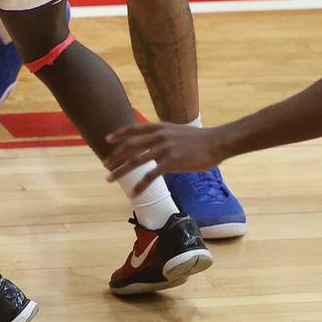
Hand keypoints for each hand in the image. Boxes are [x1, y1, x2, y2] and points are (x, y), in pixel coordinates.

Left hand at [103, 122, 230, 193]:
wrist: (216, 142)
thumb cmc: (199, 139)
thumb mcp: (176, 131)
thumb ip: (163, 135)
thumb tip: (152, 143)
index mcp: (159, 127)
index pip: (133, 129)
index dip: (119, 134)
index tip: (107, 139)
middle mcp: (158, 136)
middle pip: (129, 146)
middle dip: (115, 156)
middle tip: (105, 165)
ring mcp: (164, 149)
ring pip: (135, 161)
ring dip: (120, 171)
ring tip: (109, 179)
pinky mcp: (171, 162)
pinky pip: (151, 176)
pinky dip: (140, 186)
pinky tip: (133, 194)